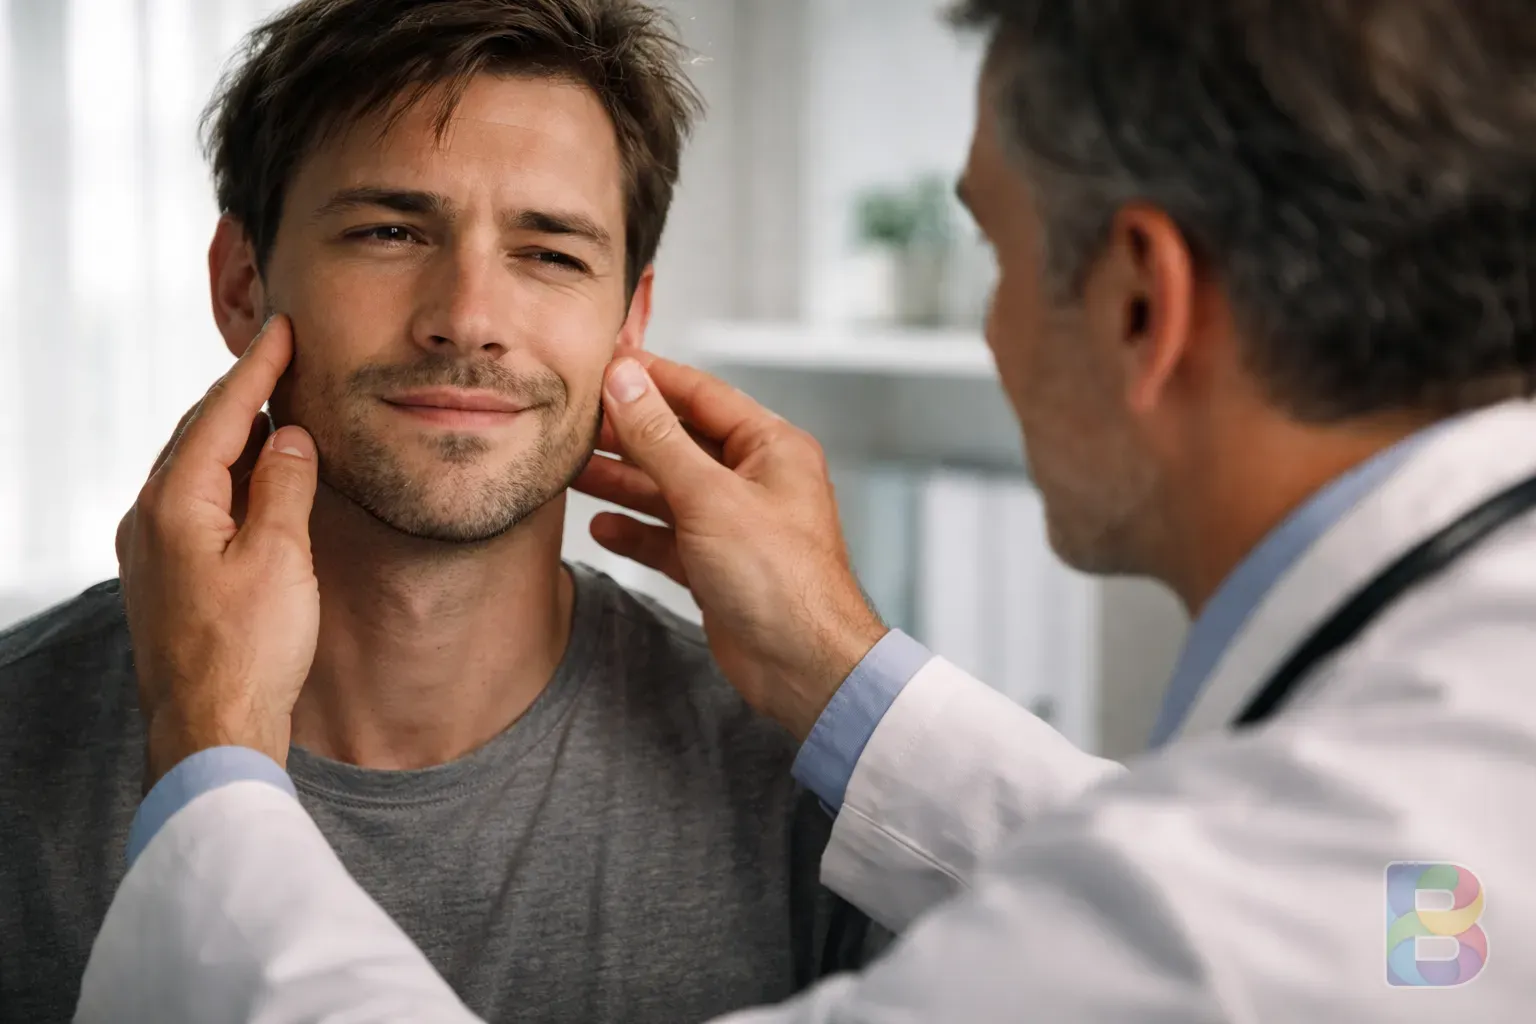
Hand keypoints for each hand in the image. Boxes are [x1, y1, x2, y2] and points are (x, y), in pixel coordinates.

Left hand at [116, 315, 319, 788]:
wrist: (212, 731)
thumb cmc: (249, 652)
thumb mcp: (281, 558)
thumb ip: (284, 487)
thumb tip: (288, 435)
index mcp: (175, 503)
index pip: (219, 414)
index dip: (256, 369)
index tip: (282, 330)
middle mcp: (151, 519)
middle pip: (198, 435)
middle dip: (240, 394)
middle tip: (279, 357)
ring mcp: (152, 551)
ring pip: (194, 470)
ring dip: (235, 437)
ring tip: (274, 410)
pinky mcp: (166, 580)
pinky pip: (196, 505)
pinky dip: (229, 478)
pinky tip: (256, 483)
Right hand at [573, 352, 887, 740]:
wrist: (805, 667)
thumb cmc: (779, 579)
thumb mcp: (709, 496)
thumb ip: (661, 438)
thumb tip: (626, 382)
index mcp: (771, 448)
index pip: (702, 394)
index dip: (651, 378)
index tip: (602, 365)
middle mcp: (756, 481)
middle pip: (680, 442)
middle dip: (628, 434)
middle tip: (574, 422)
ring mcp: (736, 525)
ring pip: (669, 491)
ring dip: (624, 483)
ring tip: (571, 471)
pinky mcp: (718, 567)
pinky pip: (669, 537)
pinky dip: (636, 532)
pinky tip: (600, 527)